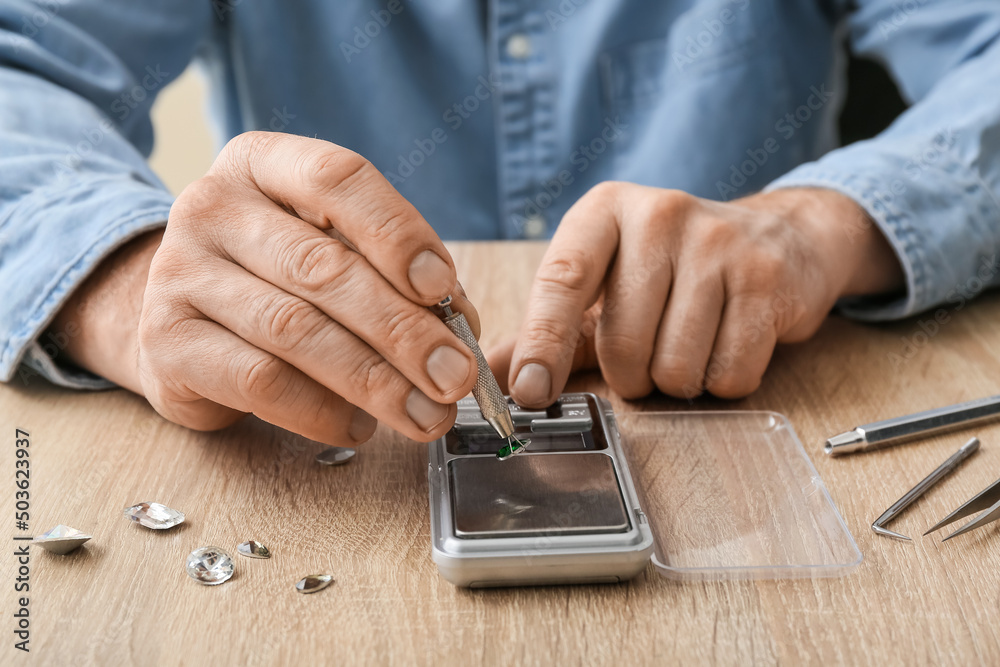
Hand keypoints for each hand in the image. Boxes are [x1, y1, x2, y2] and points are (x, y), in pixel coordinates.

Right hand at [52, 132, 480, 443]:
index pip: (336, 179)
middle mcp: (212, 207)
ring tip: (425, 413)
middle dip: (402, 330)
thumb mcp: (331, 249)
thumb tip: (455, 326)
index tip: (442, 287)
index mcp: (262, 164)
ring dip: (374, 381)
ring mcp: (179, 273)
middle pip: (321, 267)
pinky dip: (322, 410)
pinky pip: (259, 381)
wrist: (180, 316)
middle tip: (454, 374)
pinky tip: (359, 425)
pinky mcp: (166, 343)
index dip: (396, 233)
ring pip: (294, 330)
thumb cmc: (276, 278)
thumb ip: (391, 274)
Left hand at [498, 183, 902, 404]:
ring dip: (677, 381)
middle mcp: (659, 215)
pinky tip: (726, 345)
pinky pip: (730, 374)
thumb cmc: (671, 267)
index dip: (543, 343)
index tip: (530, 393)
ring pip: (676, 367)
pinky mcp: (765, 277)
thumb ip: (549, 327)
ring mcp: (718, 242)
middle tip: (646, 356)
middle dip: (631, 377)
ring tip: (689, 344)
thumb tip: (490, 371)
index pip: (563, 280)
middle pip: (624, 344)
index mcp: (604, 212)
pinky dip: (723, 382)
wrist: (776, 236)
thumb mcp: (605, 281)